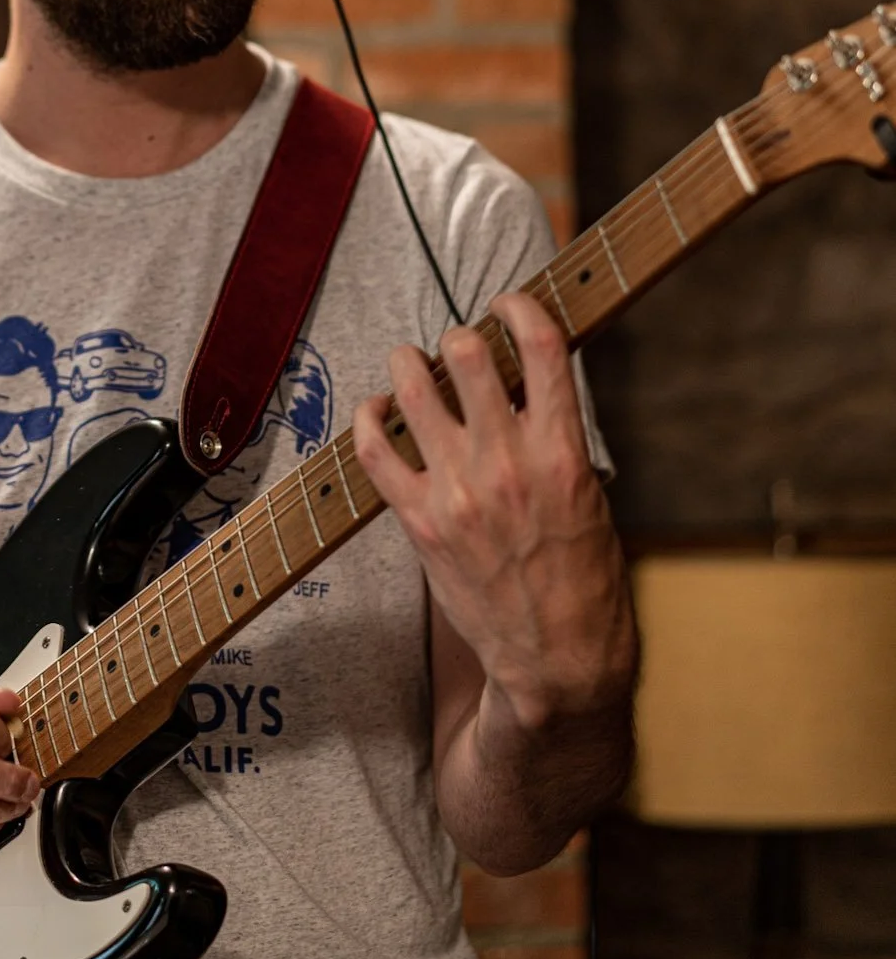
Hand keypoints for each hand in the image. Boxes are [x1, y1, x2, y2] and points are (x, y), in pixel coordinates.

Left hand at [353, 291, 635, 731]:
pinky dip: (370, 416)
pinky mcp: (420, 521)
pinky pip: (373, 449)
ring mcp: (457, 491)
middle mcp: (507, 463)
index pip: (541, 345)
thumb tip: (523, 384)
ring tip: (414, 368)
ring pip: (413, 386)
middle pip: (466, 352)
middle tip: (459, 350)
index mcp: (561, 451)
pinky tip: (379, 409)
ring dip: (409, 363)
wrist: (556, 655)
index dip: (520, 307)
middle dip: (459, 337)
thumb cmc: (582, 574)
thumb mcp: (588, 494)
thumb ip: (554, 436)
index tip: (509, 304)